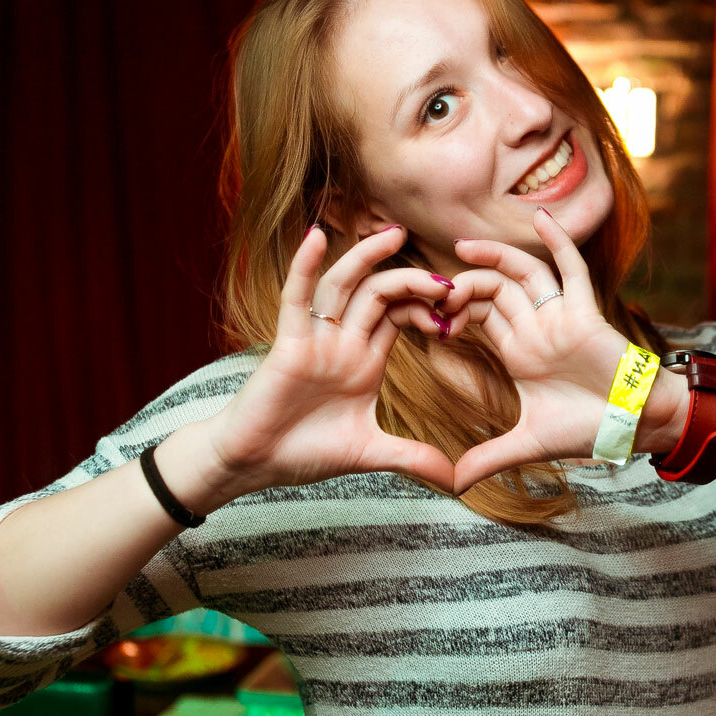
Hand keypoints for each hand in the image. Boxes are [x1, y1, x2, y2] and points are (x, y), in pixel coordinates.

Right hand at [202, 223, 458, 492]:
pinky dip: (303, 267)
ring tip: (395, 235)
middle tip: (448, 280)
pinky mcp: (286, 345)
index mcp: (364, 360)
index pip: (401, 316)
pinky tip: (317, 238)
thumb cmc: (304, 452)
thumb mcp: (370, 453)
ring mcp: (314, 340)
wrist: (255, 464)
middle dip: (413, 282)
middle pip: (379, 294)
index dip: (429, 308)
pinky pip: (294, 299)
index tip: (460, 311)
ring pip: (343, 286)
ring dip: (367, 258)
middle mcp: (342, 342)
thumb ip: (412, 458)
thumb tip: (456, 480)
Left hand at [438, 206, 676, 492]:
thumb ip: (489, 458)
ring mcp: (561, 317)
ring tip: (461, 248)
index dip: (450, 312)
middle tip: (433, 291)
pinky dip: (559, 242)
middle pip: (494, 290)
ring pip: (523, 274)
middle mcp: (537, 328)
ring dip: (494, 258)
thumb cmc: (590, 428)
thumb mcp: (529, 444)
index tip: (422, 317)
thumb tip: (451, 484)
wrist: (637, 426)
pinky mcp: (587, 314)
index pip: (478, 317)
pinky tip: (539, 217)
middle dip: (463, 287)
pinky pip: (572, 270)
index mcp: (520, 352)